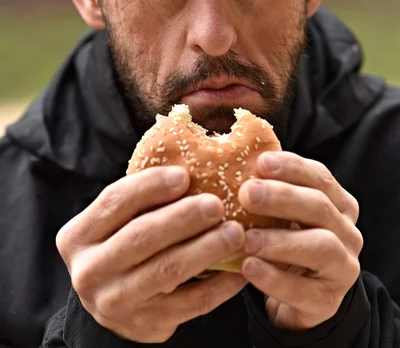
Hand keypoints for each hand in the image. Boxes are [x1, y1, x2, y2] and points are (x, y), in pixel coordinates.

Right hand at [56, 166, 245, 342]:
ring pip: (167, 270)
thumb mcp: (114, 223)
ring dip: (206, 248)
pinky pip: (192, 303)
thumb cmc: (120, 247)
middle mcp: (91, 270)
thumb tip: (190, 166)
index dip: (150, 185)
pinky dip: (220, 284)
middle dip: (183, 217)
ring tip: (235, 232)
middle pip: (141, 236)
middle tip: (217, 204)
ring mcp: (117, 302)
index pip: (114, 201)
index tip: (184, 175)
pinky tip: (239, 268)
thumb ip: (139, 200)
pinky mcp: (148, 324)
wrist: (113, 306)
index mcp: (78, 236)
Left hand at [238, 151, 362, 330]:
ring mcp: (343, 268)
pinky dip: (274, 278)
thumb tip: (232, 162)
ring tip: (246, 238)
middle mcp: (347, 232)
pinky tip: (248, 268)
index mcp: (338, 203)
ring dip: (281, 240)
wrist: (296, 298)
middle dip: (282, 197)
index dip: (291, 167)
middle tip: (246, 194)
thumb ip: (268, 190)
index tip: (260, 162)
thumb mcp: (282, 214)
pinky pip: (303, 291)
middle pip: (320, 207)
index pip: (319, 176)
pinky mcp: (328, 302)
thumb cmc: (284, 241)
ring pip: (321, 246)